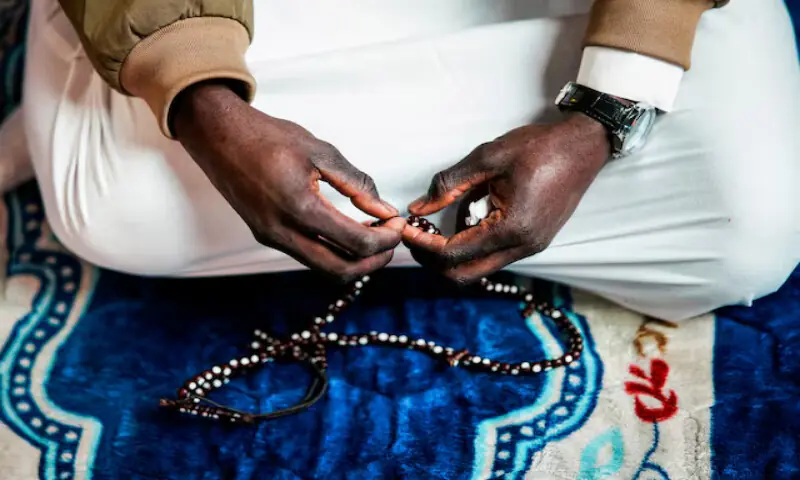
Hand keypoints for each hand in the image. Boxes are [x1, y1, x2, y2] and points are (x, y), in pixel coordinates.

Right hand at [172, 82, 404, 280]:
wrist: (218, 137)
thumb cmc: (268, 137)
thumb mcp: (320, 152)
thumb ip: (356, 183)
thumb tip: (384, 209)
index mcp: (300, 208)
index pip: (356, 243)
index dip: (386, 238)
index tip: (398, 224)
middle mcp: (283, 232)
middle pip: (341, 271)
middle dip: (374, 261)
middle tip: (391, 239)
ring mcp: (272, 238)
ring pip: (323, 268)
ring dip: (354, 259)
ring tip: (372, 234)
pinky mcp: (266, 236)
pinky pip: (308, 256)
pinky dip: (333, 252)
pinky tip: (347, 230)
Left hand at [404, 113, 609, 284]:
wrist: (583, 146)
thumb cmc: (540, 147)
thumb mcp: (488, 157)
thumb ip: (449, 184)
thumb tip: (419, 207)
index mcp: (512, 228)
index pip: (454, 254)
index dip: (424, 244)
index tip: (406, 227)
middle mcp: (523, 247)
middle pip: (464, 274)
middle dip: (433, 259)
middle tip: (415, 235)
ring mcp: (531, 248)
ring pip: (478, 268)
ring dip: (452, 252)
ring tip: (438, 223)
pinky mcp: (533, 242)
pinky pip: (493, 255)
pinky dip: (472, 244)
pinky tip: (465, 218)